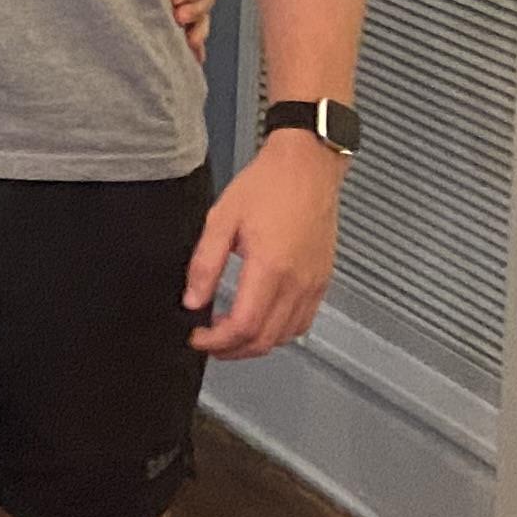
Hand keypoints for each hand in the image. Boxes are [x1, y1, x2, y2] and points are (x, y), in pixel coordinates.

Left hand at [186, 132, 342, 356]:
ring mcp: (314, 284)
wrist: (307, 166)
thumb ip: (205, 264)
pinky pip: (303, 322)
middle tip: (209, 343)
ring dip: (255, 344)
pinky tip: (261, 321)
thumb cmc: (267, 185)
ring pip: (286, 336)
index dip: (217, 341)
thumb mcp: (222, 218)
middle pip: (265, 340)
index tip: (197, 337)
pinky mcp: (323, 280)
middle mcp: (297, 282)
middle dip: (232, 350)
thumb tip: (193, 300)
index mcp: (271, 267)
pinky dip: (280, 332)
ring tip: (229, 334)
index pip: (243, 326)